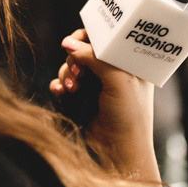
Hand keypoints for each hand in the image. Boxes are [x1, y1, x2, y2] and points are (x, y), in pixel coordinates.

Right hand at [50, 29, 155, 174]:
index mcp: (126, 61)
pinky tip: (61, 92)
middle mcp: (110, 69)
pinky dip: (58, 84)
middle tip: (78, 72)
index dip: (89, 36)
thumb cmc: (129, 115)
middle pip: (82, 49)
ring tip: (72, 88)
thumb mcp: (118, 80)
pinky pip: (61, 82)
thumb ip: (95, 58)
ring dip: (66, 73)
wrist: (118, 150)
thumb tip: (68, 43)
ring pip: (70, 65)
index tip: (77, 43)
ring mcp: (93, 83)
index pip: (105, 37)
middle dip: (75, 58)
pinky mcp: (79, 97)